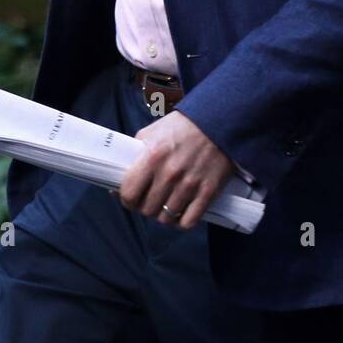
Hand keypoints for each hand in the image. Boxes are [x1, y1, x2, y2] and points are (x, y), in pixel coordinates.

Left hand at [119, 109, 235, 229]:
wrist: (221, 120)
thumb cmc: (185, 125)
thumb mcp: (154, 131)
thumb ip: (136, 153)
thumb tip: (121, 176)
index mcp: (153, 156)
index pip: (129, 194)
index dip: (127, 199)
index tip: (131, 198)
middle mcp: (169, 173)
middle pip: (147, 209)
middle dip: (146, 207)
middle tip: (151, 200)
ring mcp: (190, 185)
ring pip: (166, 218)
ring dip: (164, 214)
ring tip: (167, 204)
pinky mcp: (208, 192)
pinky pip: (188, 222)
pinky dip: (182, 222)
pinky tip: (181, 212)